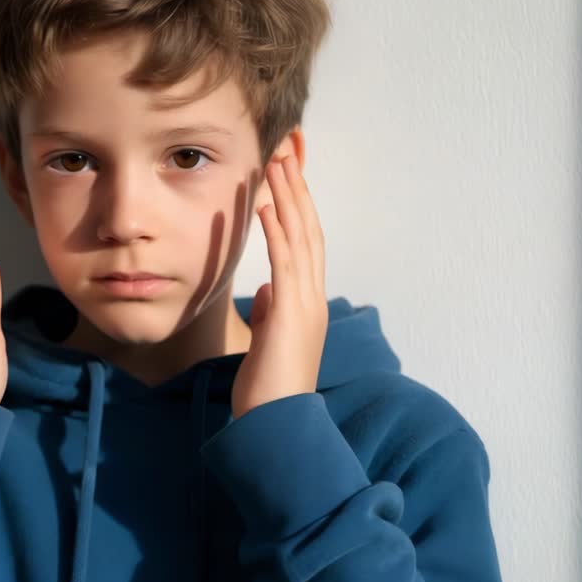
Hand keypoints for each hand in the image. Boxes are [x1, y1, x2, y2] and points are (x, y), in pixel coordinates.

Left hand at [233, 155, 328, 417]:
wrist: (276, 428)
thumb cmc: (268, 392)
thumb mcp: (268, 343)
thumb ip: (272, 313)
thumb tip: (268, 290)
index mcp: (307, 305)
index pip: (305, 245)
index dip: (299, 208)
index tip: (287, 176)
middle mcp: (313, 300)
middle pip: (310, 231)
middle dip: (299, 190)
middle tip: (288, 153)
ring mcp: (306, 306)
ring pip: (302, 240)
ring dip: (290, 199)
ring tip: (279, 164)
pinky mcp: (292, 315)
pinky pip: (286, 264)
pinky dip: (279, 232)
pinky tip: (269, 206)